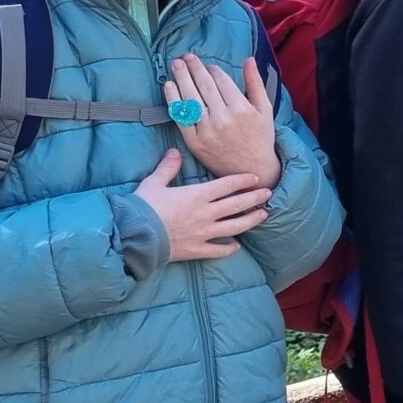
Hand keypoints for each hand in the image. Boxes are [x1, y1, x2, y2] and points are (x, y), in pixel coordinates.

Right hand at [133, 150, 269, 261]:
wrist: (134, 235)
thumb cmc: (143, 208)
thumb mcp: (154, 183)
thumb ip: (167, 167)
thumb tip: (174, 151)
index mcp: (197, 195)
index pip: (227, 185)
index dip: (243, 180)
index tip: (255, 177)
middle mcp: (205, 213)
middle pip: (237, 205)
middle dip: (254, 198)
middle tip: (268, 193)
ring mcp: (203, 233)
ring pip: (234, 227)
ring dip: (251, 220)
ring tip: (264, 215)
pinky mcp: (197, 249)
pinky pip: (218, 250)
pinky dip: (229, 248)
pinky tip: (237, 246)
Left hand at [166, 54, 280, 187]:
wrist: (252, 169)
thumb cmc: (260, 137)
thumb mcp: (264, 109)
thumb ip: (255, 83)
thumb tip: (249, 60)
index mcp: (241, 108)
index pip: (222, 81)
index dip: (212, 70)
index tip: (207, 64)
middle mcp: (223, 118)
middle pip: (204, 86)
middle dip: (194, 68)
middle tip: (186, 56)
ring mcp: (207, 131)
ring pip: (191, 99)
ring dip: (181, 78)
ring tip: (176, 64)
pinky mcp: (195, 142)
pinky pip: (181, 117)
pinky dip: (174, 100)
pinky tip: (169, 87)